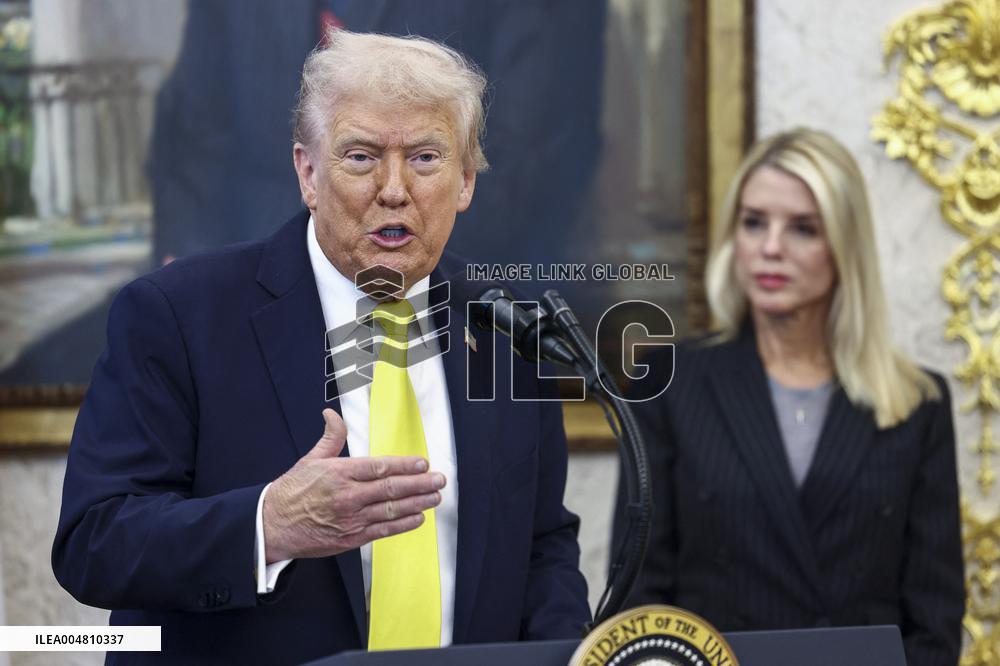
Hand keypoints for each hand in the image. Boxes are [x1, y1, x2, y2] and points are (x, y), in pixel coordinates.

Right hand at [262, 408, 444, 562]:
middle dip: (420, 484)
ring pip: (392, 510)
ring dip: (418, 503)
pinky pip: (383, 531)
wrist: (272, 526)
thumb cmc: (291, 492)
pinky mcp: (351, 538)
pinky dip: (402, 525)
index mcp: (340, 473)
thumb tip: (331, 414)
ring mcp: (351, 518)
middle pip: (392, 488)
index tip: (422, 463)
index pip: (380, 467)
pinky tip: (418, 518)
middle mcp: (348, 496)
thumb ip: (330, 437)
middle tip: (439, 479)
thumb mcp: (310, 459)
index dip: (404, 465)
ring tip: (435, 497)